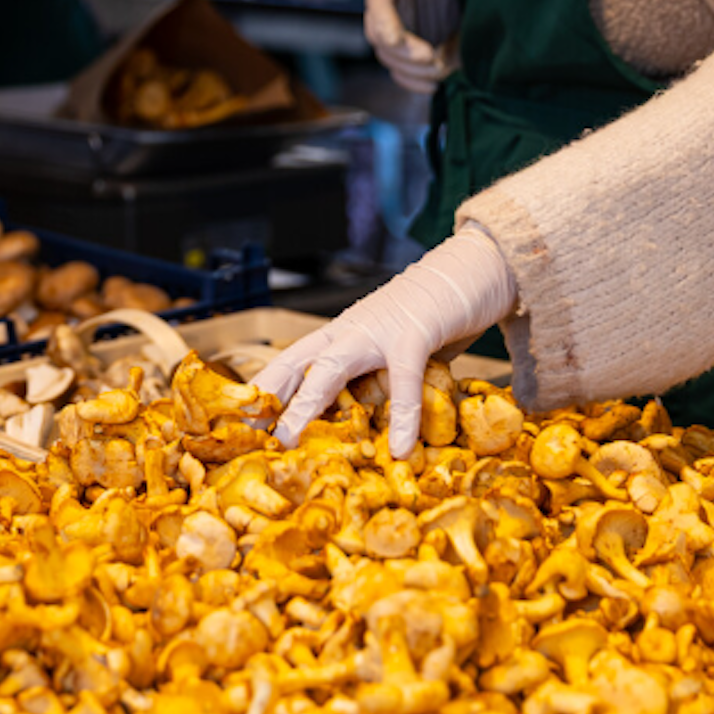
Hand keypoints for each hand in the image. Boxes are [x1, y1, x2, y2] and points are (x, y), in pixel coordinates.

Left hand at [252, 225, 517, 455]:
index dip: (265, 389)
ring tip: (289, 439)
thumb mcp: (398, 351)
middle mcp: (349, 331)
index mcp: (342, 335)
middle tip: (246, 432)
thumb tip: (379, 429)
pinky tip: (401, 447)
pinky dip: (402, 415)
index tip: (240, 419)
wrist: (474, 267)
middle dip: (268, 397)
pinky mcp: (414, 334)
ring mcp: (377, 330)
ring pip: (329, 368)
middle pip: (296, 362)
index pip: (292, 362)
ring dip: (305, 403)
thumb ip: (384, 381)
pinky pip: (403, 379)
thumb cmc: (435, 315)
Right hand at [365, 0, 460, 94]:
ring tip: (441, 71)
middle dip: (404, 53)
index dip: (384, 22)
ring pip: (390, 59)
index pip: (377, 2)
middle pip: (379, 38)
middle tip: (432, 59)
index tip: (397, 40)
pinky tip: (435, 85)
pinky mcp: (409, 48)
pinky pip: (402, 71)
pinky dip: (415, 82)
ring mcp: (396, 30)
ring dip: (412, 70)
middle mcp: (386, 8)